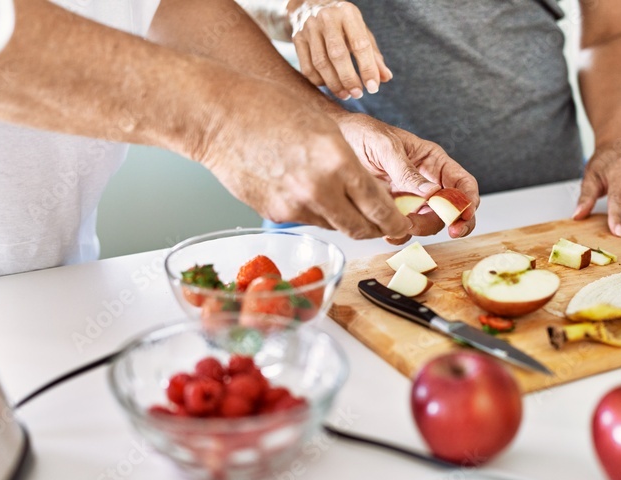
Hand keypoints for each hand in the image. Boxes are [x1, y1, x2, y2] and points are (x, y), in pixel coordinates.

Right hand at [199, 78, 408, 239]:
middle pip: (361, 229)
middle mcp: (319, 190)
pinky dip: (314, 212)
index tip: (402, 225)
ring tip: (336, 195)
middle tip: (382, 225)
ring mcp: (295, 206)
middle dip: (376, 230)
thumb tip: (369, 194)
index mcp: (338, 161)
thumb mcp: (325, 129)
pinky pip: (307, 220)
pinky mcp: (275, 214)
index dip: (396, 222)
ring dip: (343, 218)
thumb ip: (350, 164)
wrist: (218, 117)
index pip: (380, 208)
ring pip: (334, 226)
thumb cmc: (269, 109)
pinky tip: (304, 189)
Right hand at [288, 1, 391, 99]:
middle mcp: (327, 18)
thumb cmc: (343, 23)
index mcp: (348, 13)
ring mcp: (309, 28)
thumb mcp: (361, 31)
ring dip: (334, 84)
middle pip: (337, 55)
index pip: (360, 44)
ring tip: (346, 94)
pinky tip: (330, 86)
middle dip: (349, 79)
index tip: (373, 88)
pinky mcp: (296, 38)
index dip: (368, 69)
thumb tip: (386, 78)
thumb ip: (374, 55)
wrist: (310, 5)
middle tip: (358, 94)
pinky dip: (319, 82)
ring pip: (320, 63)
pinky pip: (307, 67)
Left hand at [334, 113, 479, 243]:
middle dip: (451, 221)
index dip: (469, 201)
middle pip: (450, 209)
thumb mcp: (386, 147)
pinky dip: (399, 233)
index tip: (464, 215)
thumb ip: (407, 171)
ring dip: (421, 229)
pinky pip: (404, 228)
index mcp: (432, 162)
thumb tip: (432, 193)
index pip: (462, 183)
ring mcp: (410, 199)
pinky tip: (388, 229)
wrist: (336, 140)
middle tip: (449, 231)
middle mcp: (426, 182)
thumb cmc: (363, 134)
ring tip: (404, 224)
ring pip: (429, 223)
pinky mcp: (393, 210)